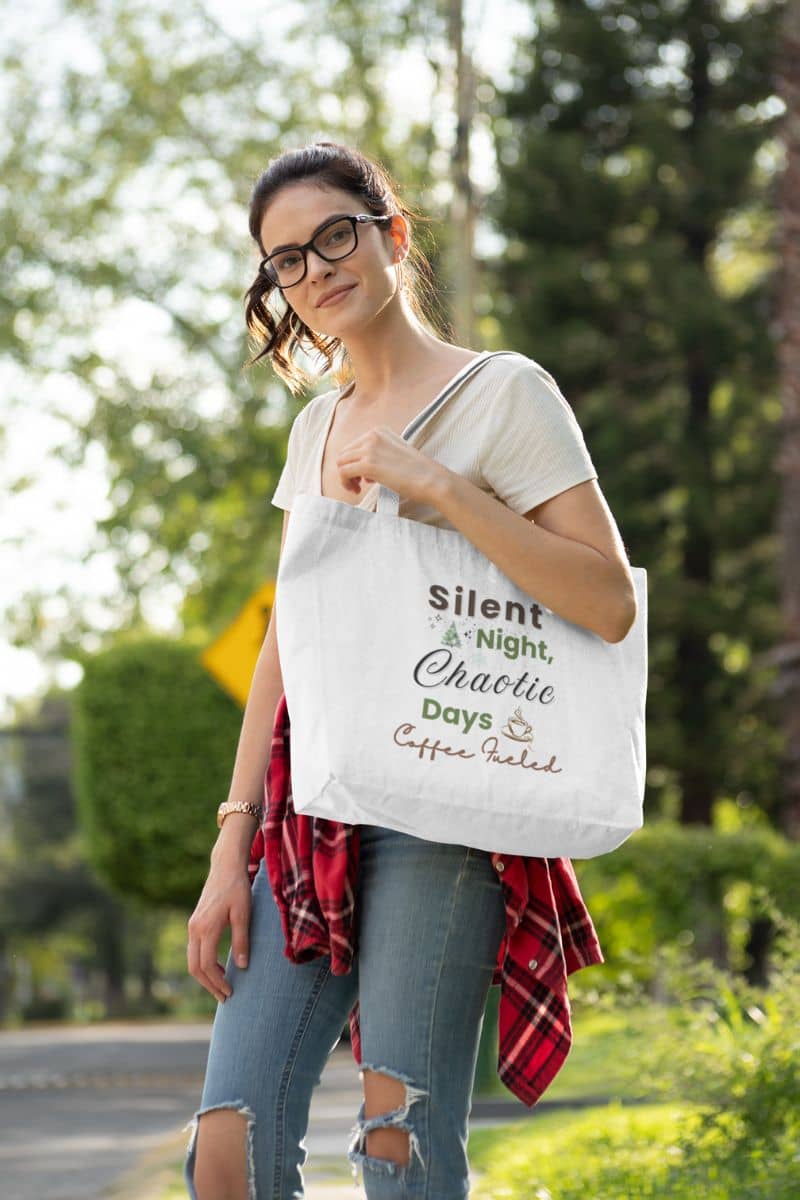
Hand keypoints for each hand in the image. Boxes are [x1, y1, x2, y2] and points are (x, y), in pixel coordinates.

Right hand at [186, 862, 252, 1003]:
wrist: (226, 867)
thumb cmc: (237, 889)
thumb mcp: (243, 914)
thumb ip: (241, 940)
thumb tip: (242, 967)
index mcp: (206, 928)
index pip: (206, 965)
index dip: (217, 982)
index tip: (230, 992)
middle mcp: (194, 929)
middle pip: (194, 967)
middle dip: (209, 985)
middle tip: (225, 997)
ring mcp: (192, 926)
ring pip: (192, 960)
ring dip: (206, 976)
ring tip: (223, 986)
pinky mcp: (195, 922)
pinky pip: (195, 950)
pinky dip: (204, 963)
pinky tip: (220, 967)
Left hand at [335, 426, 445, 503]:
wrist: (431, 479)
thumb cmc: (417, 472)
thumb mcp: (395, 454)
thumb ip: (378, 455)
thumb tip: (361, 471)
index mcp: (379, 431)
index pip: (353, 446)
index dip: (355, 463)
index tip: (364, 477)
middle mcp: (372, 436)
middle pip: (344, 453)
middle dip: (348, 470)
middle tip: (358, 485)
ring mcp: (369, 449)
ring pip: (340, 462)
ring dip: (346, 478)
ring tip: (357, 489)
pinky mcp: (368, 464)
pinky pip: (343, 472)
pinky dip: (346, 483)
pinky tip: (357, 491)